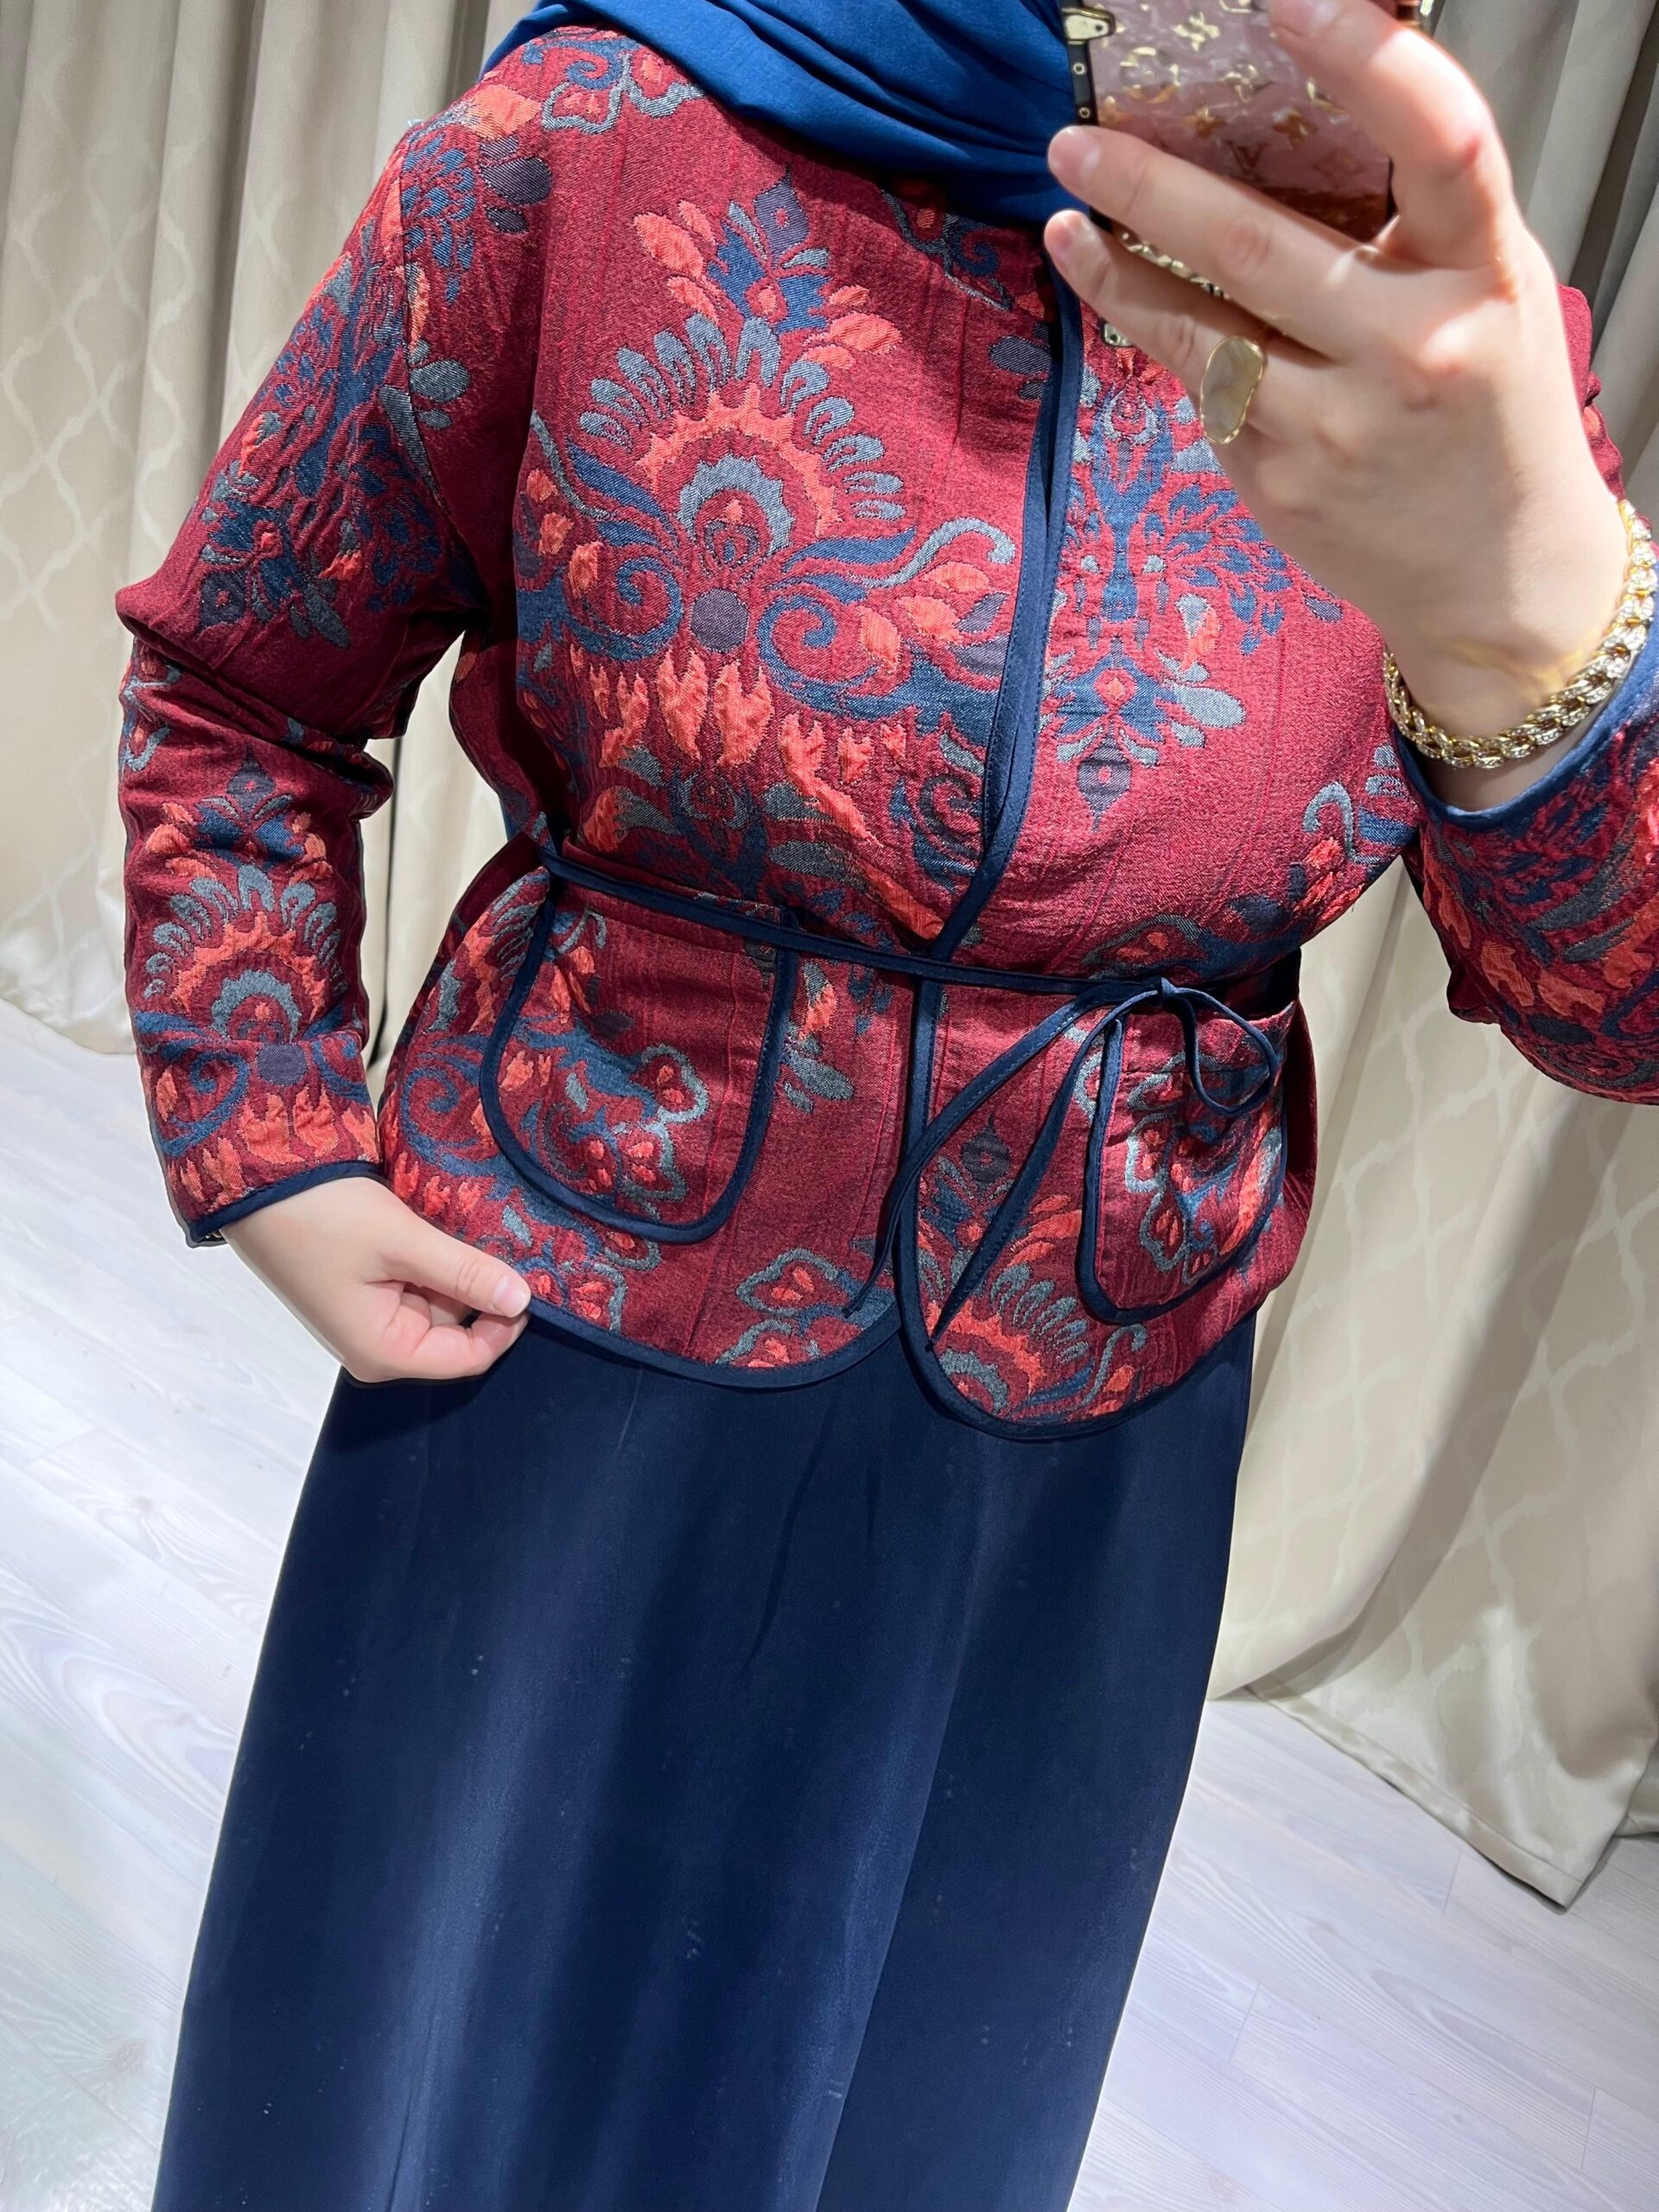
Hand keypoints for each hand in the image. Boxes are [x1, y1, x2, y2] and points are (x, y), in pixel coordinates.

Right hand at [223, 1176, 530, 1383]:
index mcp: (384, 1351)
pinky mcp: (366, 1287)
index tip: (528, 1276)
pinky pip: (418, 1280)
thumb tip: (523, 1300)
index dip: (506, 1322)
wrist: (256, 1180)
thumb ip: (465, 1273)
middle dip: (479, 1285)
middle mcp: (378, 1344)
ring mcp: (371, 1315)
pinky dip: (435, 1257)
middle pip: (458, 1327)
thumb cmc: (322, 1216)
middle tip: (500, 1236)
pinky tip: (440, 1225)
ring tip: (464, 1224)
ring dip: (457, 1266)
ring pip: (442, 1299)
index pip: (470, 1357)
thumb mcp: (402, 1242)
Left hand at [1043, 0, 1629, 799]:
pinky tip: (1118, 293)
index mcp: (1484, 276)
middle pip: (1259, 245)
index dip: (1369, 60)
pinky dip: (1155, 333)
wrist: (1497, 575)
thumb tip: (1298, 103)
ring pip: (1198, 327)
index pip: (1442, 144)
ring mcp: (1335, 425)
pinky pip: (1200, 386)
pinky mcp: (1278, 479)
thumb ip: (1414, 213)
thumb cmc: (1487, 404)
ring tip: (1067, 220)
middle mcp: (1412, 349)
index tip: (1287, 3)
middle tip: (1077, 141)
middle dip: (1152, 185)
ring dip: (1117, 268)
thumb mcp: (1487, 288)